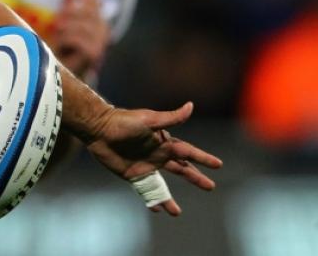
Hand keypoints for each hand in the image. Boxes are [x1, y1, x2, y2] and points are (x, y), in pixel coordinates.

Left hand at [54, 0, 110, 78]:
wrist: (64, 77)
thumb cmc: (61, 49)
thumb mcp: (65, 25)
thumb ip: (68, 9)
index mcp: (97, 20)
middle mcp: (103, 29)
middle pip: (88, 11)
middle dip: (69, 13)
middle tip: (56, 23)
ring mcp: (100, 42)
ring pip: (82, 24)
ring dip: (65, 28)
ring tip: (57, 35)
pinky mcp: (93, 53)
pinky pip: (78, 39)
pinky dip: (66, 40)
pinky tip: (61, 46)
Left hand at [84, 101, 222, 215]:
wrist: (99, 129)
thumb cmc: (124, 122)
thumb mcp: (150, 119)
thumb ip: (172, 118)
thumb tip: (191, 106)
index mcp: (164, 143)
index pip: (189, 152)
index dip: (203, 158)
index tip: (218, 165)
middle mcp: (157, 155)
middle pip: (181, 170)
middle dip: (196, 178)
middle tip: (211, 187)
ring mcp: (145, 166)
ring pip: (162, 185)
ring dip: (170, 198)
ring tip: (177, 213)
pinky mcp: (132, 175)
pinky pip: (144, 189)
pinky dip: (151, 199)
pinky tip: (157, 208)